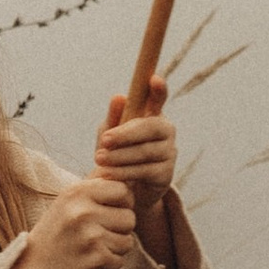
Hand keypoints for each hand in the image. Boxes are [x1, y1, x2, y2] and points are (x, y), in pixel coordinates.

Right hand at [10, 169, 136, 268]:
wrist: (33, 267)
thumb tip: (128, 173)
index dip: (123, 202)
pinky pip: (120, 260)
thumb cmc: (57, 231)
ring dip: (114, 248)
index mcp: (78, 192)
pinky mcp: (96, 260)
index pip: (123, 190)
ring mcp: (90, 236)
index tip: (110, 211)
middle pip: (130, 217)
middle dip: (120, 228)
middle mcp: (83, 211)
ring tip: (91, 247)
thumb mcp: (69, 200)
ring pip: (127, 241)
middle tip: (97, 234)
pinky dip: (108, 264)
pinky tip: (89, 261)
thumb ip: (96, 185)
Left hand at [95, 84, 178, 248]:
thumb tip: (118, 97)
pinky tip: (109, 174)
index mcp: (152, 115)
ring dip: (120, 156)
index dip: (158, 90)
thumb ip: (113, 118)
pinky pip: (145, 171)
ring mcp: (168, 152)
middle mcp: (165, 131)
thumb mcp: (110, 135)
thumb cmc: (117, 154)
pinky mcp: (166, 174)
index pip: (159, 99)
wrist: (125, 189)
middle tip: (104, 140)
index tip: (155, 79)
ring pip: (145, 151)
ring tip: (99, 158)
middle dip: (126, 134)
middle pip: (150, 128)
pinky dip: (124, 172)